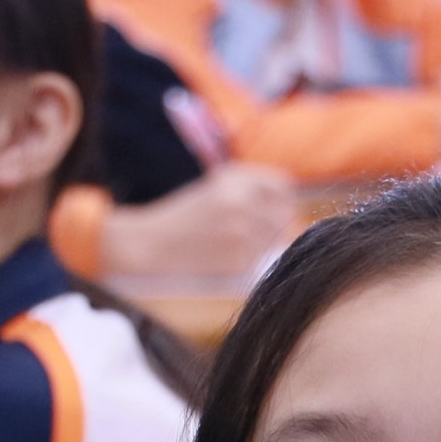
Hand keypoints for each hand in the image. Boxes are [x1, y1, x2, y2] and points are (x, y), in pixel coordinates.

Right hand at [99, 163, 296, 278]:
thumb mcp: (215, 187)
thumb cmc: (182, 215)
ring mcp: (242, 233)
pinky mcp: (239, 261)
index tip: (276, 207)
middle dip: (277, 222)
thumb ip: (250, 188)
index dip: (283, 198)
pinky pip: (261, 259)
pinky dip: (251, 259)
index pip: (282, 186)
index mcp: (234, 180)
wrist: (151, 244)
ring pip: (276, 238)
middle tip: (257, 230)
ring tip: (236, 243)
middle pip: (285, 213)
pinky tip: (228, 256)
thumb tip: (289, 202)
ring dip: (264, 242)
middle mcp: (241, 203)